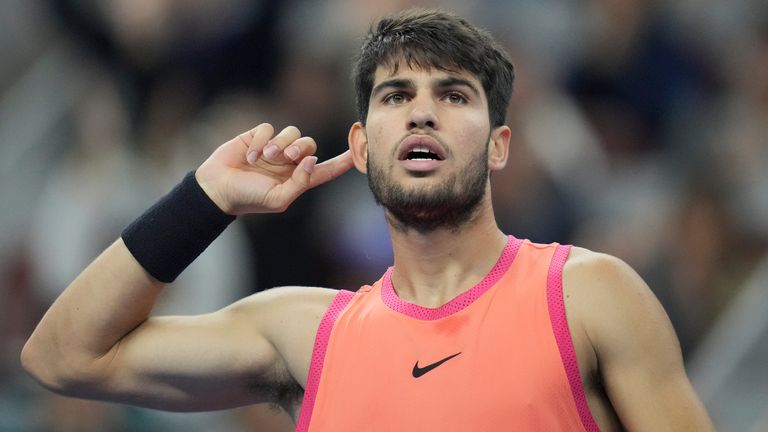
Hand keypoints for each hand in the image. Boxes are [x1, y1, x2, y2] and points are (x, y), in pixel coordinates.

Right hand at [195, 123, 353, 214]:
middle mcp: (289, 162)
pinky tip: (250, 155)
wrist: (218, 188)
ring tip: (265, 157)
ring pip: (292, 133)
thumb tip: (313, 161)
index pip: (327, 169)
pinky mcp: (258, 136)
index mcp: (298, 179)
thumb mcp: (278, 199)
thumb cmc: (249, 198)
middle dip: (300, 148)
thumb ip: (300, 183)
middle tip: (287, 157)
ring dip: (281, 144)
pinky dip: (261, 140)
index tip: (360, 151)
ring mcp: (274, 148)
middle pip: (309, 144)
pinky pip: (269, 128)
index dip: (343, 161)